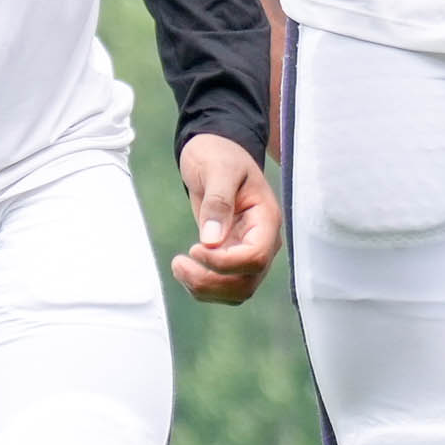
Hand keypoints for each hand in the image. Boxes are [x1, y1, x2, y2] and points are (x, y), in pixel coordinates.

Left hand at [170, 133, 281, 305]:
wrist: (216, 153)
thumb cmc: (220, 155)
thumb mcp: (218, 169)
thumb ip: (218, 202)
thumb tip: (211, 241)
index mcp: (266, 219)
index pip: (255, 257)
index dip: (224, 263)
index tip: (194, 248)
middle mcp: (263, 241)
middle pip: (246, 283)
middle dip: (210, 282)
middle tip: (178, 263)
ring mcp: (249, 252)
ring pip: (236, 291)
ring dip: (204, 289)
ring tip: (178, 266)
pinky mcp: (233, 258)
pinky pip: (224, 286)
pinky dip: (202, 286)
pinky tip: (184, 268)